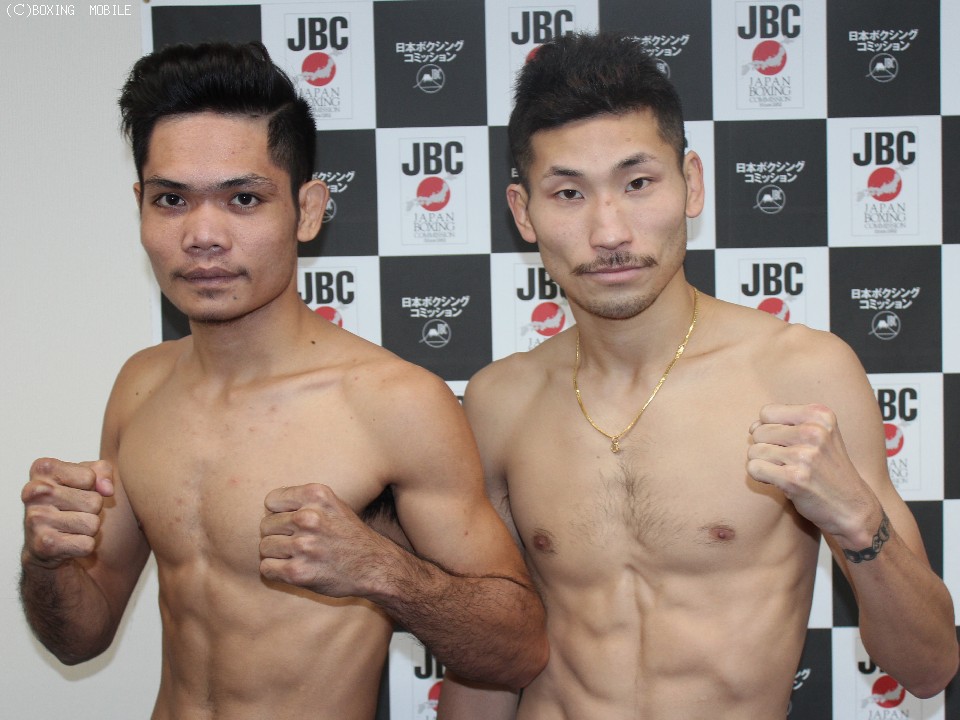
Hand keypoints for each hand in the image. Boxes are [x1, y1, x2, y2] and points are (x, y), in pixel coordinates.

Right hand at [21, 458, 114, 568]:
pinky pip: (87, 544)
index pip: (90, 477)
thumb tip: (107, 489)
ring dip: (88, 528)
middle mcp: (35, 492)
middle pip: (94, 501)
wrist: (45, 544)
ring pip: (92, 523)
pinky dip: (84, 546)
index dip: (91, 487)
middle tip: (74, 512)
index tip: (75, 491)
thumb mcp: (86, 477)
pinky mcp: (44, 545)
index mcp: (43, 469)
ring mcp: (37, 519)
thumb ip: (102, 471)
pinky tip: (68, 542)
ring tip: (71, 526)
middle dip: (92, 509)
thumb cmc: (68, 503)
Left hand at [259, 484, 393, 597]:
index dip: (280, 513)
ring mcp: (303, 545)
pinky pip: (267, 568)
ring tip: (297, 556)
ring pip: (264, 547)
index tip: (294, 523)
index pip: (271, 500)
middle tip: (298, 542)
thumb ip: (302, 501)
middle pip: (265, 524)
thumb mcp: (332, 504)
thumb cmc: (349, 534)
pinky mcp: (298, 572)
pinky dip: (276, 571)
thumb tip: (266, 508)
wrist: (375, 566)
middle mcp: (309, 517)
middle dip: (277, 534)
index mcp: (317, 495)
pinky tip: (294, 569)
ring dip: (277, 554)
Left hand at [746, 404, 880, 543]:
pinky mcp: (794, 478)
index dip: (769, 429)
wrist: (852, 507)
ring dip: (764, 463)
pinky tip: (780, 481)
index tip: (786, 443)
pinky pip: (754, 468)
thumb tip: (752, 428)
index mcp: (820, 415)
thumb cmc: (828, 469)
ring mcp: (804, 455)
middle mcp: (814, 432)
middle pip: (759, 432)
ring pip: (754, 451)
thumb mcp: (820, 435)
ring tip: (786, 471)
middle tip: (788, 461)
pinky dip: (761, 477)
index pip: (768, 412)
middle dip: (766, 447)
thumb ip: (785, 424)